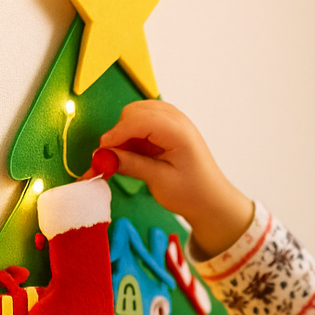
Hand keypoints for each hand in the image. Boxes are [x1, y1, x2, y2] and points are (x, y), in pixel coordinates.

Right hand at [98, 100, 254, 257]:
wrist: (212, 202)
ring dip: (125, 134)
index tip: (102, 152)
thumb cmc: (192, 194)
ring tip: (124, 159)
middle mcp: (177, 120)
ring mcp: (174, 121)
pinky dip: (133, 136)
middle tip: (111, 158)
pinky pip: (143, 123)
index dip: (116, 134)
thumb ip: (132, 164)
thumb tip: (103, 156)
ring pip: (136, 115)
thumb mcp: (160, 182)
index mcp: (179, 132)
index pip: (138, 119)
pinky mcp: (169, 128)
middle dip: (119, 132)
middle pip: (135, 112)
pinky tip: (134, 155)